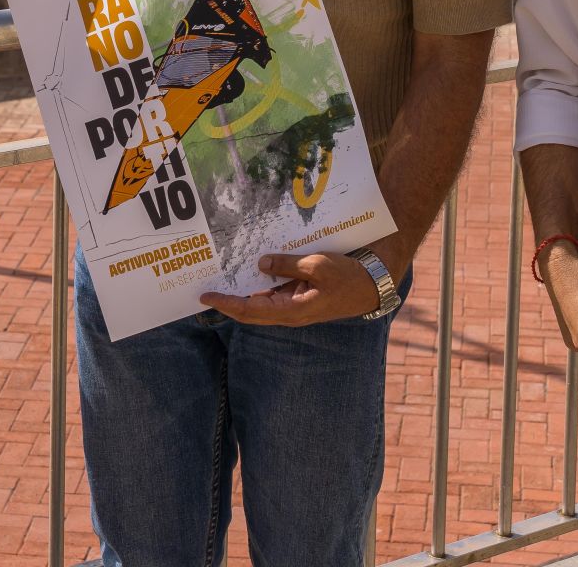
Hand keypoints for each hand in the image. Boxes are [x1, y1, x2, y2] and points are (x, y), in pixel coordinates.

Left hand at [200, 252, 380, 325]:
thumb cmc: (347, 277)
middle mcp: (289, 313)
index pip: (250, 311)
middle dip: (227, 303)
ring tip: (223, 281)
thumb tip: (260, 264)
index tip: (206, 296)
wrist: (370, 286)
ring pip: (261, 305)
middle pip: (250, 312)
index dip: (226, 304)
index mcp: (292, 310)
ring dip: (242, 296)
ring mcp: (294, 307)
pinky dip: (260, 288)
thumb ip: (287, 265)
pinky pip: (274, 296)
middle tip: (206, 291)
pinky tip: (252, 274)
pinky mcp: (300, 300)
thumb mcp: (317, 265)